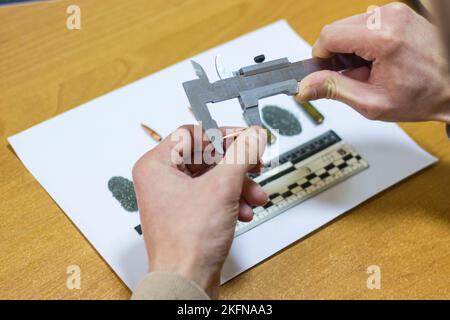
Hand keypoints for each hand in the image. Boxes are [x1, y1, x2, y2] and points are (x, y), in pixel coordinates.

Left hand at [132, 125, 266, 297]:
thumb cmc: (186, 244)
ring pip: (212, 178)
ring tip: (254, 195)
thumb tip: (253, 135)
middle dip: (236, 165)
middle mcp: (161, 180)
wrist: (186, 282)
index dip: (222, 135)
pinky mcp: (187, 214)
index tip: (245, 139)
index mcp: (156, 165)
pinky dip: (230, 200)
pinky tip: (243, 211)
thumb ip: (241, 155)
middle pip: (206, 157)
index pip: (192, 134)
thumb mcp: (221, 188)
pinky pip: (212, 196)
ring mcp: (174, 198)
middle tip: (255, 164)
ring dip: (238, 185)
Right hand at [296, 2, 449, 122]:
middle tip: (353, 75)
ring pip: (348, 26)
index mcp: (383, 38)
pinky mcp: (397, 13)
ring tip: (369, 68)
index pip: (328, 36)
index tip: (325, 72)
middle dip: (336, 55)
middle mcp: (389, 17)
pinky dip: (362, 43)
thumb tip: (304, 86)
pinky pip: (363, 24)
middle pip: (336, 29)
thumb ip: (333, 90)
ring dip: (349, 49)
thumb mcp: (371, 102)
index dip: (320, 57)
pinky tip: (376, 59)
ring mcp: (395, 12)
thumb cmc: (421, 96)